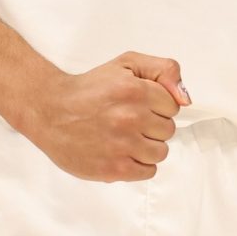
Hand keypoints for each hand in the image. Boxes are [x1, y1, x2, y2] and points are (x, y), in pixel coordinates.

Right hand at [19, 52, 190, 182]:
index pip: (173, 106)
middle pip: (168, 130)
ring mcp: (121, 145)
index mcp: (135, 90)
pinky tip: (122, 152)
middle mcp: (130, 118)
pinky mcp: (113, 169)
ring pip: (161, 152)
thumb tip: (185, 99)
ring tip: (126, 137)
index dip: (158, 105)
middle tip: (129, 120)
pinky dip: (139, 164)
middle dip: (152, 125)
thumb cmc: (90, 88)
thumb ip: (164, 70)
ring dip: (147, 146)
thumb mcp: (127, 64)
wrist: (50, 111)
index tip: (140, 105)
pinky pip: (148, 171)